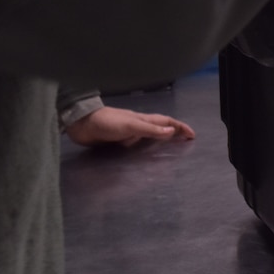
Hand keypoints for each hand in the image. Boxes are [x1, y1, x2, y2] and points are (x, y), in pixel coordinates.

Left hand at [64, 107, 196, 148]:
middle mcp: (136, 125)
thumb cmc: (106, 123)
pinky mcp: (117, 140)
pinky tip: (142, 154)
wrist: (82, 124)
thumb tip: (170, 130)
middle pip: (159, 127)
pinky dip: (145, 148)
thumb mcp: (130, 126)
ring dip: (160, 140)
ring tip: (168, 149)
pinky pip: (136, 144)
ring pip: (148, 136)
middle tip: (184, 141)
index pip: (166, 121)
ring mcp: (127, 132)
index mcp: (142, 119)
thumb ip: (149, 129)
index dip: (179, 127)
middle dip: (173, 132)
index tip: (192, 135)